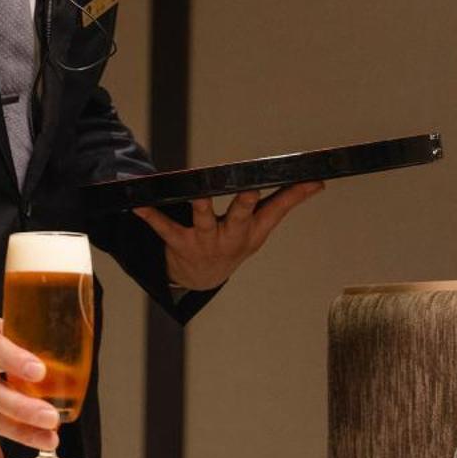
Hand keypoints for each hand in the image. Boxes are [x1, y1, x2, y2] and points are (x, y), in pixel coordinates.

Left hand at [134, 182, 323, 290]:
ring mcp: (205, 241)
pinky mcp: (179, 242)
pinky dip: (150, 215)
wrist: (202, 277)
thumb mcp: (262, 227)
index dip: (294, 195)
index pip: (277, 209)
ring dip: (200, 206)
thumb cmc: (236, 241)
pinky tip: (138, 203)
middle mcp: (231, 236)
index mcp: (253, 230)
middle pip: (240, 217)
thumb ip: (287, 201)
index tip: (310, 179)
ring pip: (204, 220)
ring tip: (196, 191)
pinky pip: (164, 227)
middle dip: (245, 204)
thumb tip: (318, 181)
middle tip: (250, 191)